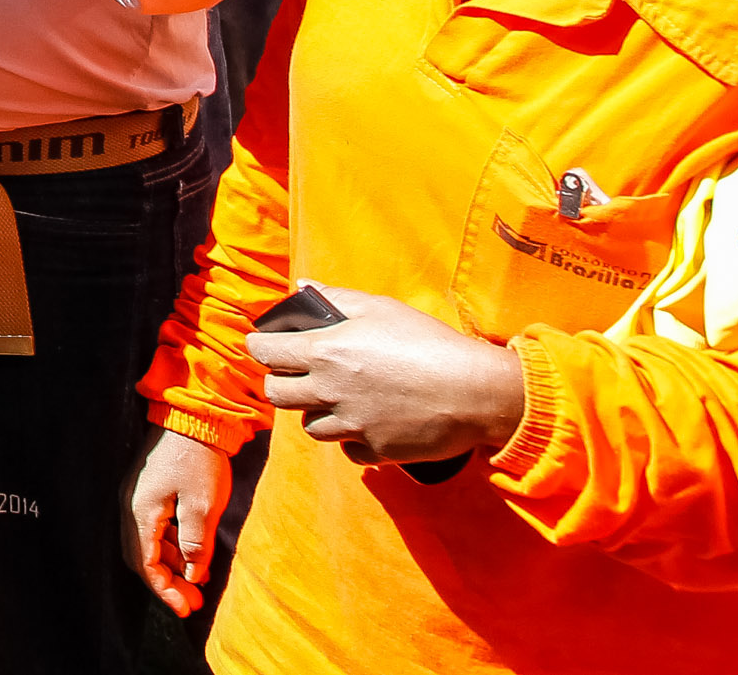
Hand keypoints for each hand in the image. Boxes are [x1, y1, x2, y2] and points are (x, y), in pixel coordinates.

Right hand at [126, 426, 230, 617]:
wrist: (192, 416)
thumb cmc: (198, 459)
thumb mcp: (202, 505)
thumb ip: (195, 544)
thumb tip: (192, 575)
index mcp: (141, 512)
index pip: (145, 563)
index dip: (164, 590)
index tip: (185, 609)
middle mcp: (132, 507)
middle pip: (141, 556)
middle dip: (166, 582)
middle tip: (192, 602)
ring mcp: (138, 497)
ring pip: (148, 543)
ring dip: (170, 565)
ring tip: (196, 581)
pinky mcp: (149, 490)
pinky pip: (154, 528)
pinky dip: (171, 546)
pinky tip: (192, 553)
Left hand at [247, 283, 525, 464]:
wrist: (477, 391)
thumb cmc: (429, 342)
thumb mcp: (381, 308)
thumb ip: (336, 298)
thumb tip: (301, 287)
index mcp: (324, 352)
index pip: (264, 352)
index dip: (260, 346)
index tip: (265, 345)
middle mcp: (329, 390)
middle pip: (277, 395)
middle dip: (281, 383)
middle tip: (297, 376)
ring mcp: (352, 424)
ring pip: (309, 427)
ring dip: (317, 413)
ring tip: (337, 400)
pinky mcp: (376, 450)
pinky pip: (348, 450)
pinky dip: (352, 440)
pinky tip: (368, 424)